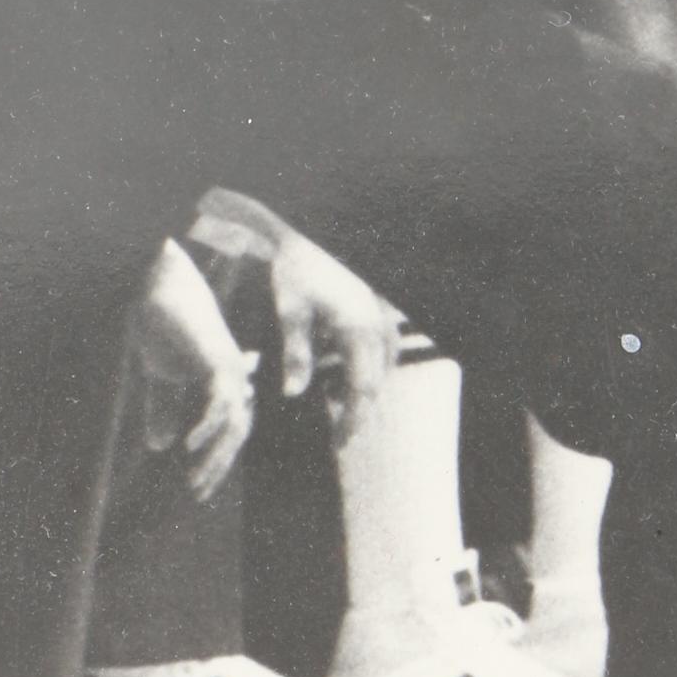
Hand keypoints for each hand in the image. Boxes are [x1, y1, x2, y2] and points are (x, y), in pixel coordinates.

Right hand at [124, 237, 257, 501]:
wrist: (155, 283)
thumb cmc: (160, 321)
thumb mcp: (160, 374)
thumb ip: (164, 408)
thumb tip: (161, 446)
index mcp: (222, 379)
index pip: (230, 428)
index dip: (218, 460)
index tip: (199, 489)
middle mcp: (233, 375)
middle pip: (237, 432)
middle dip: (219, 465)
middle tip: (198, 493)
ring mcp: (229, 367)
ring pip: (235, 424)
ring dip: (216, 455)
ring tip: (195, 479)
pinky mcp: (218, 359)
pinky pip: (222, 403)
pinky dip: (208, 427)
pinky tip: (188, 445)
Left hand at [195, 200, 402, 443]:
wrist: (309, 233)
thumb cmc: (296, 271)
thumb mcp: (289, 312)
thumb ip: (295, 354)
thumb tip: (293, 394)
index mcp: (356, 329)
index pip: (363, 388)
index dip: (353, 418)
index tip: (339, 443)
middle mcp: (376, 324)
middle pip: (377, 381)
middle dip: (361, 412)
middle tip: (342, 439)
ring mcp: (382, 315)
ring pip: (386, 365)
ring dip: (369, 391)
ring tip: (347, 414)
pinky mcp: (379, 307)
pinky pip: (386, 347)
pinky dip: (375, 367)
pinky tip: (357, 376)